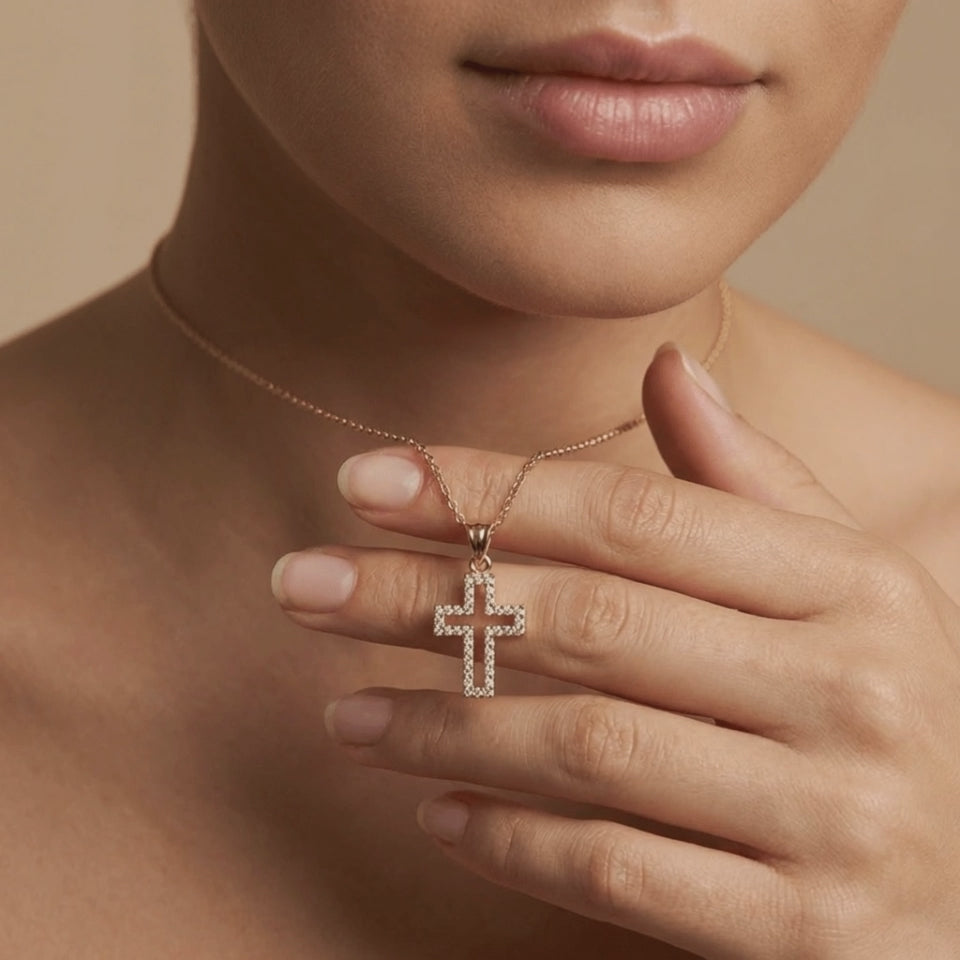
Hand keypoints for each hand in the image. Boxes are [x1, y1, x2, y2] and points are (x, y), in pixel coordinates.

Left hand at [271, 344, 959, 957]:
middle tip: (305, 586)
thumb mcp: (852, 583)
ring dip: (441, 724)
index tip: (369, 483)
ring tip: (342, 709)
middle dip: (428, 599)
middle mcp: (846, 688)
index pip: (631, 516)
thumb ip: (753, 482)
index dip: (489, 492)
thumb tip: (668, 368)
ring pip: (585, 747)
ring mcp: (829, 815)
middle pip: (588, 621)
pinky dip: (510, 839)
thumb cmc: (897, 703)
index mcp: (849, 582)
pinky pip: (617, 872)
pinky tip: (432, 809)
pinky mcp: (803, 933)